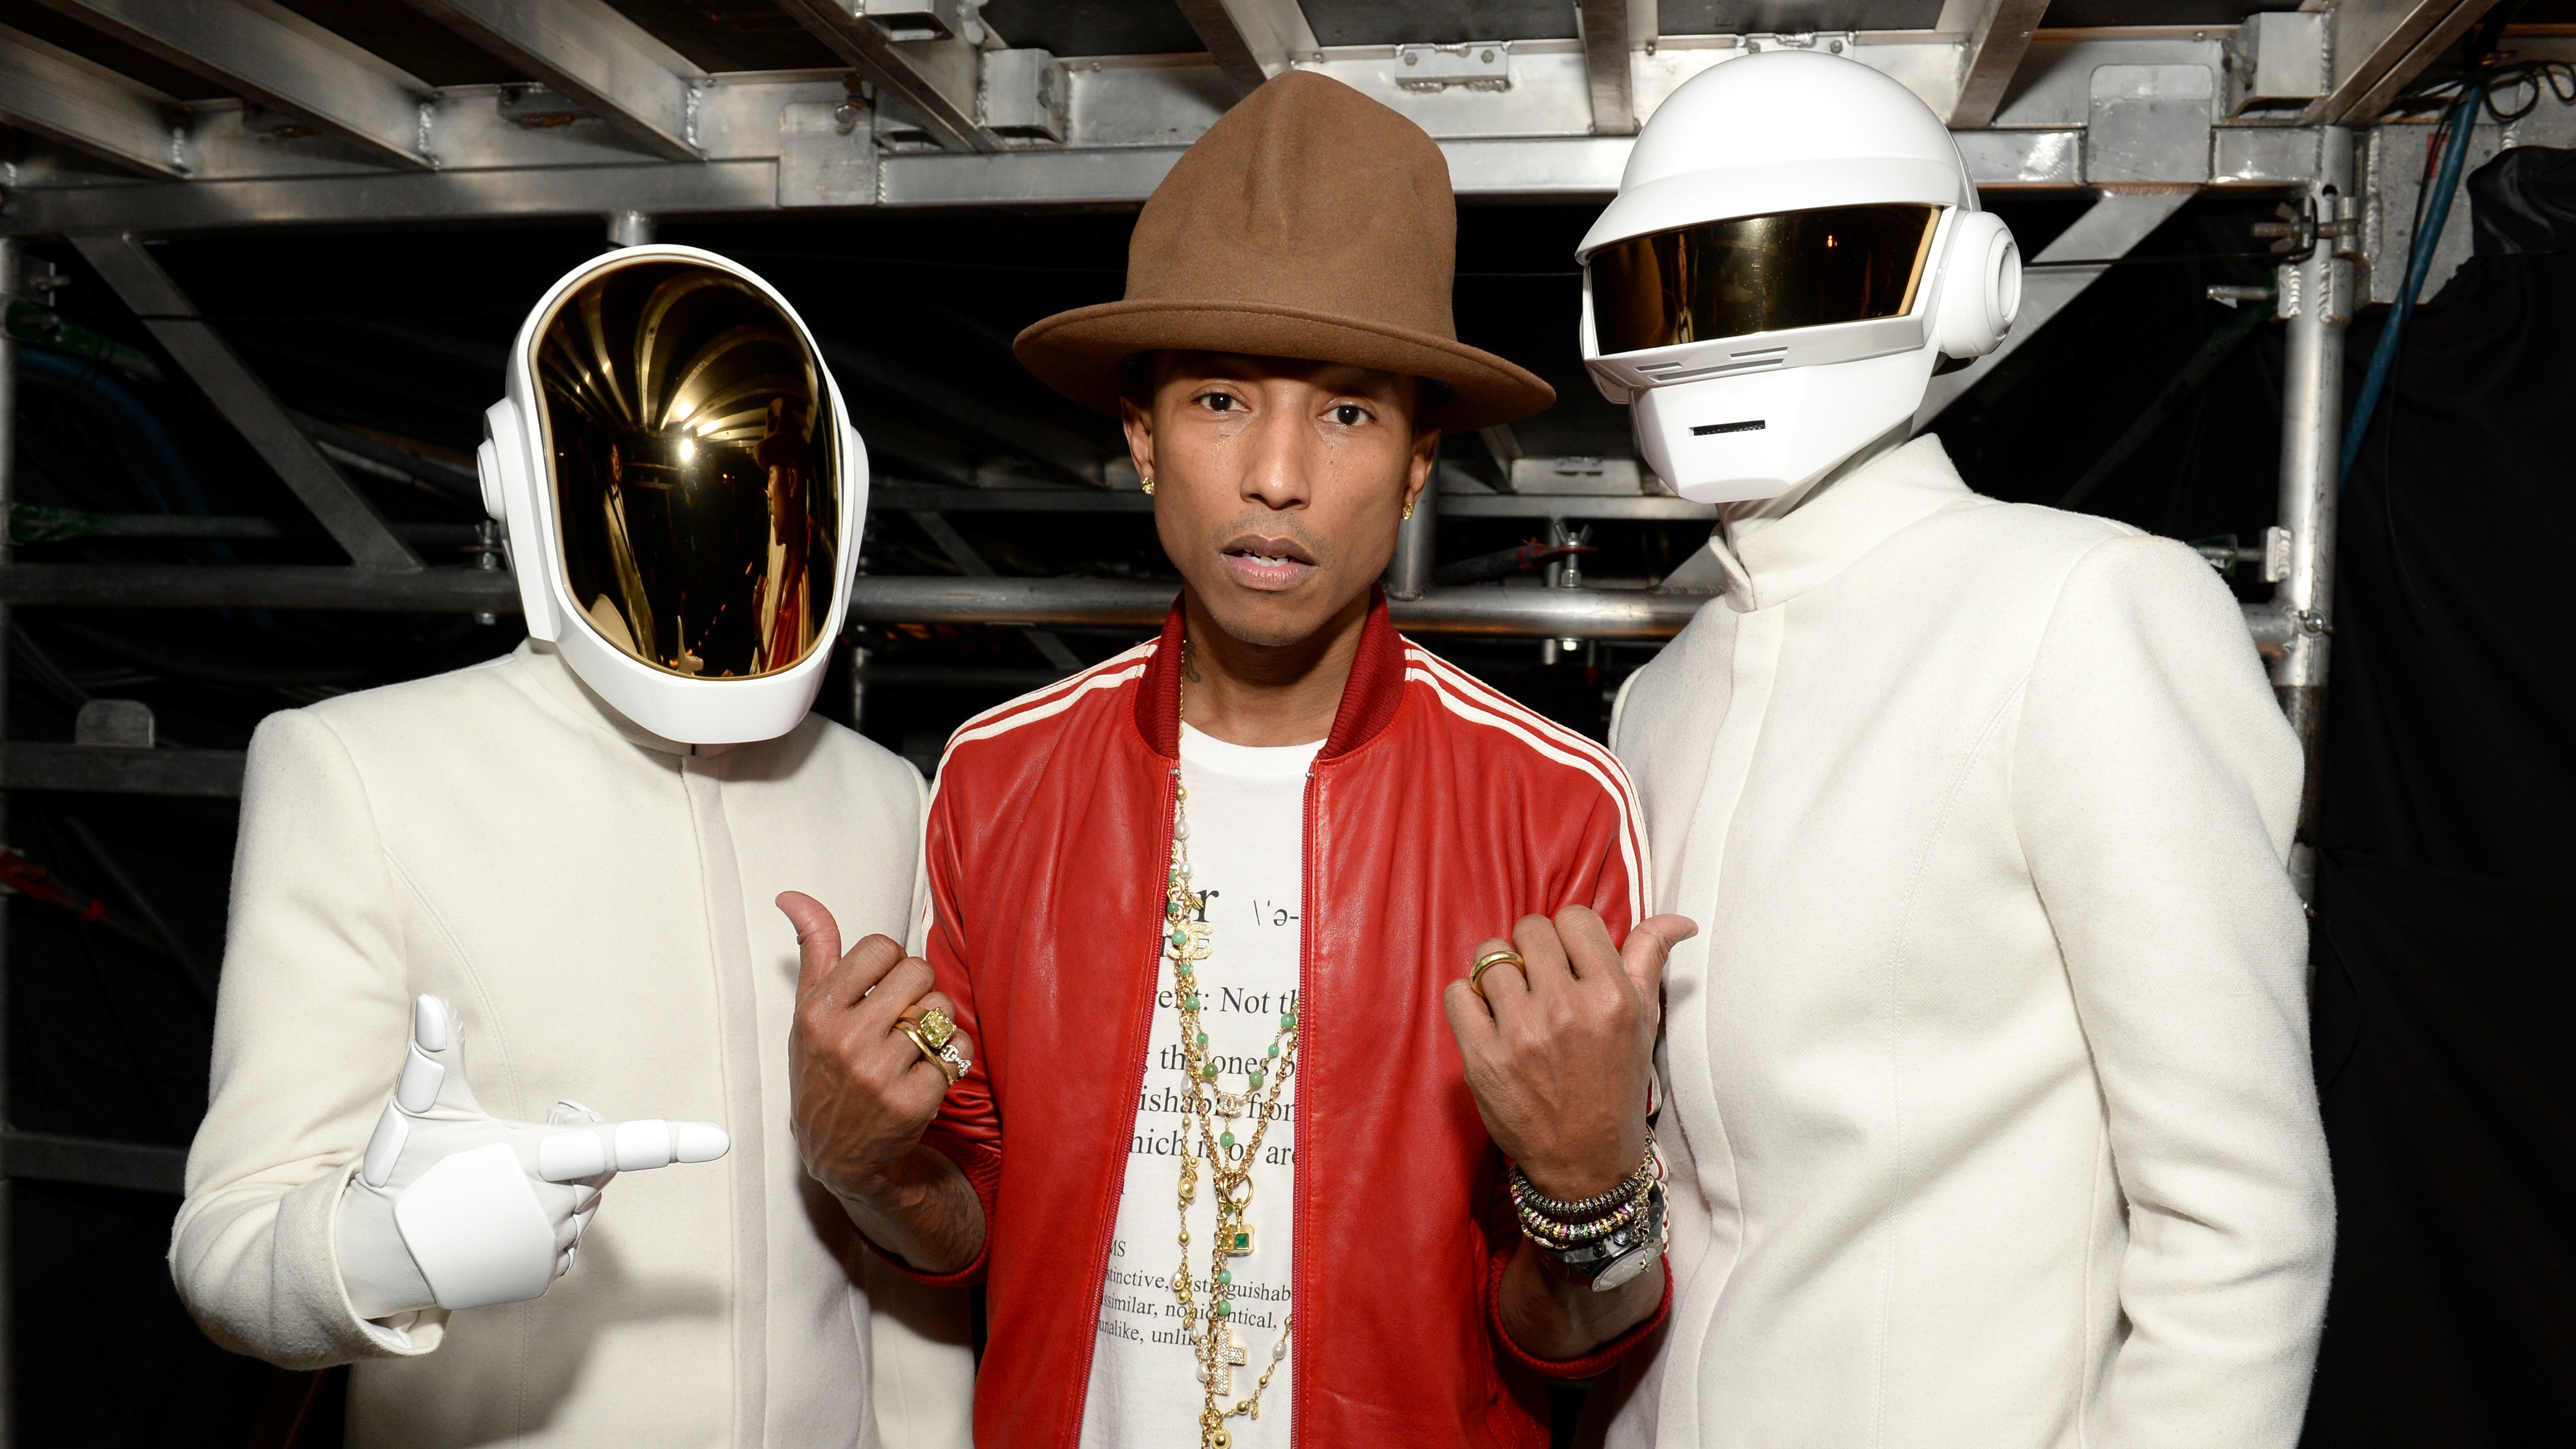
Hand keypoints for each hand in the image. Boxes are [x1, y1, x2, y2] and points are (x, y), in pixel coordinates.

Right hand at [336, 995, 728, 1318]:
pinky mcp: (540, 1277)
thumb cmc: (400, 1172)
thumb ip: (436, 1057)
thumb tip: (432, 1001)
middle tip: (510, 1157)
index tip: (719, 1139)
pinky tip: (500, 1225)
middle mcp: (550, 1206)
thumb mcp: (419, 1111)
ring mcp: (547, 1246)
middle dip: (570, 1157)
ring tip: (496, 1194)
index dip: (668, 1141)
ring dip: (556, 1193)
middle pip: (598, 1170)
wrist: (372, 1256)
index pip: (612, 1146)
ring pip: (584, 1205)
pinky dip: (546, 1228)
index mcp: (532, 1158)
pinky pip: (568, 1242)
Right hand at [780, 892, 965, 1206]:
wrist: (837, 1152)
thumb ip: (814, 951)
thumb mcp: (808, 1012)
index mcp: (820, 1012)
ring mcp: (881, 1072)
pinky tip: (925, 1071)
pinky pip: (958, 1049)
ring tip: (913, 1044)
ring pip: (942, 1009)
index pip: (881, 947)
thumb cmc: (823, 1071)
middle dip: (918, 989)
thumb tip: (792, 896)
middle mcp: (848, 1040)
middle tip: (902, 1015)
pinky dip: (952, 1057)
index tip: (880, 987)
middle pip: (919, 971)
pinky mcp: (915, 1100)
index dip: (890, 963)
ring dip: (936, 1023)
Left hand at [1442, 908, 1696, 1202]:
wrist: (1585, 1162)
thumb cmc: (1615, 1086)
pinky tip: (1489, 1019)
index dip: (1570, 934)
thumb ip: (1650, 960)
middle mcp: (1566, 1010)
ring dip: (1499, 972)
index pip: (1574, 917)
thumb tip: (1679, 920)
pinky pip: (1457, 992)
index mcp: (1611, 997)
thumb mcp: (1644, 1023)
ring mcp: (1520, 1034)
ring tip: (1514, 1000)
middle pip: (1529, 929)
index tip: (1570, 960)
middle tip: (1542, 980)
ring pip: (1489, 955)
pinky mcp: (1482, 1058)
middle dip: (1533, 949)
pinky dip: (1468, 999)